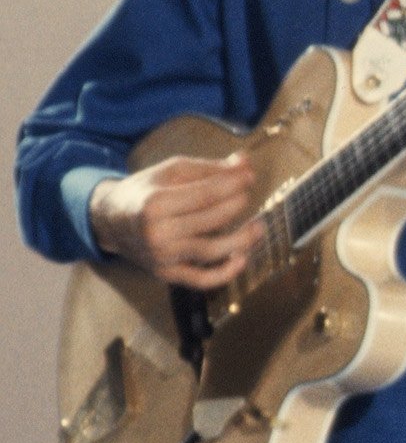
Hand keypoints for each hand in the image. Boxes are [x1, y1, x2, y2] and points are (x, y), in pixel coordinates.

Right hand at [90, 152, 259, 289]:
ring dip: (242, 240)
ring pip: (212, 251)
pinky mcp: (167, 273)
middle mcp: (156, 232)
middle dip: (237, 206)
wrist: (110, 220)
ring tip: (258, 227)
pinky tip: (242, 258)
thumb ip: (209, 168)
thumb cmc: (145, 192)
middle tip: (249, 196)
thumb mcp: (170, 172)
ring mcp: (162, 256)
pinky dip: (226, 273)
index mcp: (154, 203)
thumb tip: (245, 163)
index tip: (249, 177)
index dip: (234, 184)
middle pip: (212, 220)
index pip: (206, 194)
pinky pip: (202, 279)